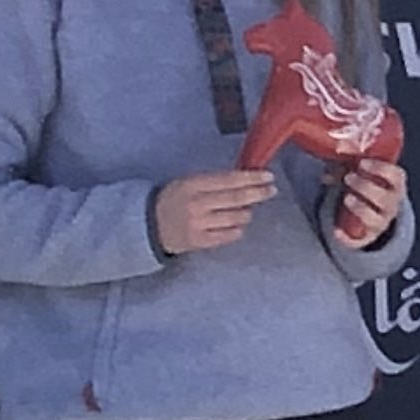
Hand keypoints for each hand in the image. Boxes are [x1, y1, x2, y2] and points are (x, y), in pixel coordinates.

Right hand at [154, 168, 277, 254]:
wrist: (148, 224)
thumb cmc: (173, 199)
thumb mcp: (188, 182)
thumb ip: (214, 181)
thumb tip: (246, 179)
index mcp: (192, 185)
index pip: (229, 180)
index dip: (251, 178)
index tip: (268, 177)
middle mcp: (196, 204)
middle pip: (236, 198)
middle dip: (258, 194)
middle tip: (271, 191)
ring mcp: (198, 225)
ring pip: (236, 218)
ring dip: (246, 213)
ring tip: (244, 209)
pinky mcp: (199, 242)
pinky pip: (229, 235)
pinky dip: (237, 228)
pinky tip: (235, 224)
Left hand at [331, 156, 406, 248]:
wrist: (372, 210)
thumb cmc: (367, 186)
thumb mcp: (360, 173)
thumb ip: (345, 167)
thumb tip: (328, 166)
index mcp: (395, 186)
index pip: (396, 177)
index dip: (381, 169)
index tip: (363, 163)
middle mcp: (391, 205)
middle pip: (385, 199)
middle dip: (366, 187)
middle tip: (349, 177)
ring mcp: (381, 222)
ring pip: (375, 220)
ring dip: (361, 209)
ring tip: (347, 198)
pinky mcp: (367, 237)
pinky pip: (359, 241)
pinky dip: (347, 238)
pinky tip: (336, 231)